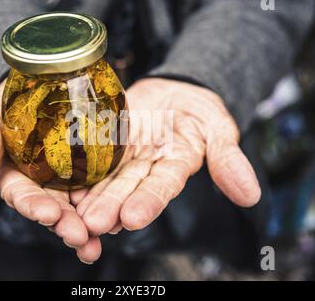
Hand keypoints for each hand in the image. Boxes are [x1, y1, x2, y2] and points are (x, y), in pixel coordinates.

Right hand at [0, 81, 100, 263]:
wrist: (48, 86)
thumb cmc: (16, 101)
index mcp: (16, 173)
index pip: (21, 193)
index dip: (32, 204)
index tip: (47, 213)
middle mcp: (43, 183)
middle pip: (52, 208)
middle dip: (63, 224)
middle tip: (78, 235)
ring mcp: (69, 180)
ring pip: (77, 208)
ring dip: (86, 227)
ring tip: (95, 243)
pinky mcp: (93, 171)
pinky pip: (102, 191)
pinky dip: (110, 207)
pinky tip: (122, 220)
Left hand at [76, 78, 260, 235]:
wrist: (172, 90)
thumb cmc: (198, 107)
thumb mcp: (218, 125)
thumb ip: (227, 158)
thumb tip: (250, 195)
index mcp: (175, 164)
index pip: (163, 186)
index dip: (149, 202)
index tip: (133, 217)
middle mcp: (147, 166)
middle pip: (128, 187)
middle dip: (111, 206)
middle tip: (95, 222)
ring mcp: (125, 155)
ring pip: (106, 178)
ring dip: (91, 197)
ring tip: (76, 214)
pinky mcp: (107, 142)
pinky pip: (91, 156)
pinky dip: (78, 171)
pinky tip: (64, 185)